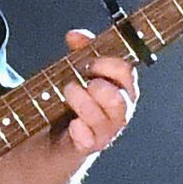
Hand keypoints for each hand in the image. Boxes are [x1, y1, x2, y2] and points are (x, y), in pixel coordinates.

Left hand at [48, 28, 138, 166]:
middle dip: (100, 87)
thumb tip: (76, 36)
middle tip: (81, 81)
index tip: (91, 60)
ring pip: (106, 120)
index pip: (127, 73)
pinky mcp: (87, 147)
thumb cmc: (72, 102)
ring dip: (85, 104)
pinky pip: (89, 141)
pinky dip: (81, 131)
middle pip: (122, 100)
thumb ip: (80, 51)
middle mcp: (118, 111)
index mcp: (121, 89)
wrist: (54, 141)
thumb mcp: (76, 72)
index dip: (110, 64)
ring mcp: (105, 132)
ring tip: (68, 93)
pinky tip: (73, 125)